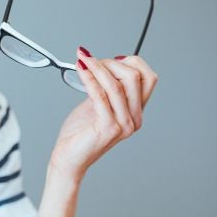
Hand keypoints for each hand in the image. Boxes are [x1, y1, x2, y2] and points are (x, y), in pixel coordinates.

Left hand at [48, 48, 158, 182]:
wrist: (69, 158)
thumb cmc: (80, 134)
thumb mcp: (98, 104)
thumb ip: (107, 87)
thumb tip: (107, 62)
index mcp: (136, 112)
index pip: (148, 78)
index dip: (131, 62)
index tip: (109, 58)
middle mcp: (134, 119)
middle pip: (134, 77)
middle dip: (111, 63)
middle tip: (91, 60)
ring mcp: (123, 125)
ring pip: (116, 84)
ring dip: (97, 67)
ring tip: (83, 60)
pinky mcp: (108, 128)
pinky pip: (100, 95)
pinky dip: (89, 79)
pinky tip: (81, 70)